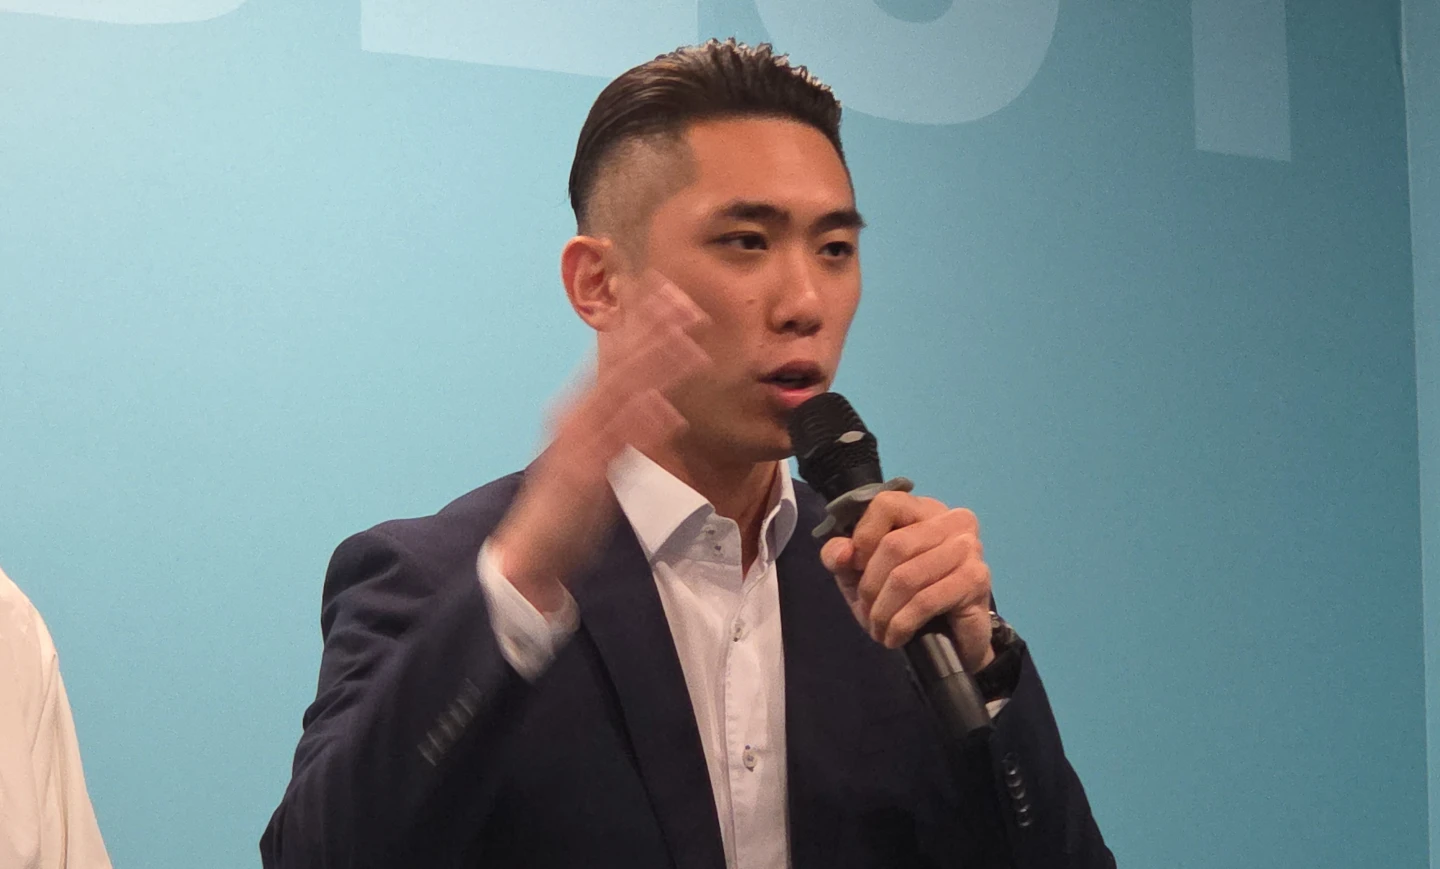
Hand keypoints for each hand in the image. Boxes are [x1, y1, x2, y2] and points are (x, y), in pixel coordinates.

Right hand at [490, 275, 709, 610]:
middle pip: (620, 366)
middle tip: (685, 300)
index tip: (669, 291)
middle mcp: (577, 419)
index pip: (615, 358)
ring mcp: (579, 445)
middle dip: (652, 331)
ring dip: (654, 367)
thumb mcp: (602, 456)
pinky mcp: (583, 477)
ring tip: (688, 342)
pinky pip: (615, 446)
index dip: (642, 323)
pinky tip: (663, 408)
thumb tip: (661, 402)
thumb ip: (629, 426)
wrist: (529, 553)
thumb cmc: (567, 505)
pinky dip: (639, 424)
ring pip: (621, 396)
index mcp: (581, 411)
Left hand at [819, 492, 994, 671]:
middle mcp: (951, 520)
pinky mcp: (976, 579)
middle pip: (894, 544)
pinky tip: (896, 637)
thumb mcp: (860, 575)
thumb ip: (841, 556)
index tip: (856, 567)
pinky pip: (925, 601)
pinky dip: (902, 624)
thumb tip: (841, 553)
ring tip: (879, 630)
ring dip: (884, 611)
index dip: (863, 537)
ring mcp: (967, 548)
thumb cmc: (904, 599)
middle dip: (870, 586)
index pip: (886, 503)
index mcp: (922, 509)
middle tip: (867, 613)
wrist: (952, 638)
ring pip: (907, 576)